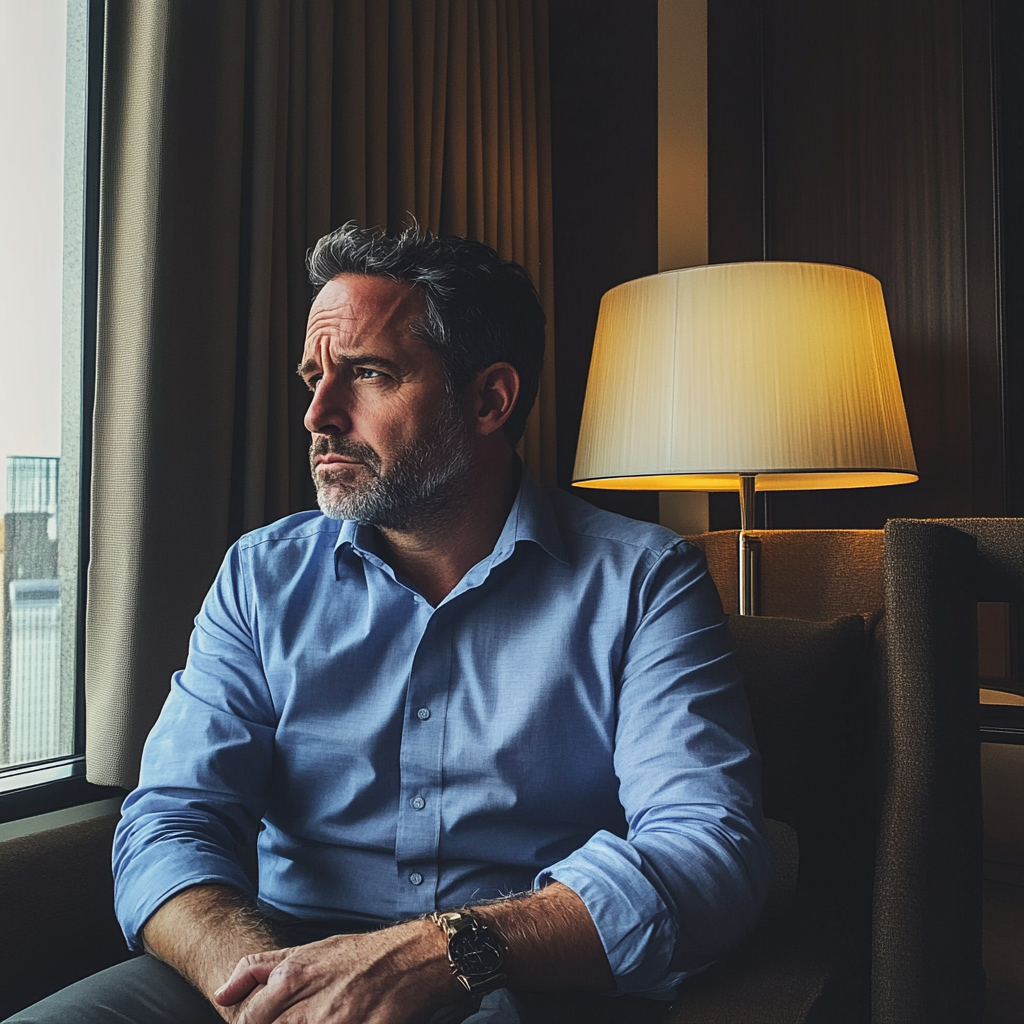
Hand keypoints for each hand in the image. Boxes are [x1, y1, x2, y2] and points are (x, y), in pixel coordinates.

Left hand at [213, 919, 461, 1023]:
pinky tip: (345, 1020)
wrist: (416, 957)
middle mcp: (313, 1002)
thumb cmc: (362, 955)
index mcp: (294, 976)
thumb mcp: (309, 951)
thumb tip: (220, 994)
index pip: (250, 1020)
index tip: (263, 1022)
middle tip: (302, 1015)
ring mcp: (339, 1021)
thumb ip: (260, 969)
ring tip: (325, 1016)